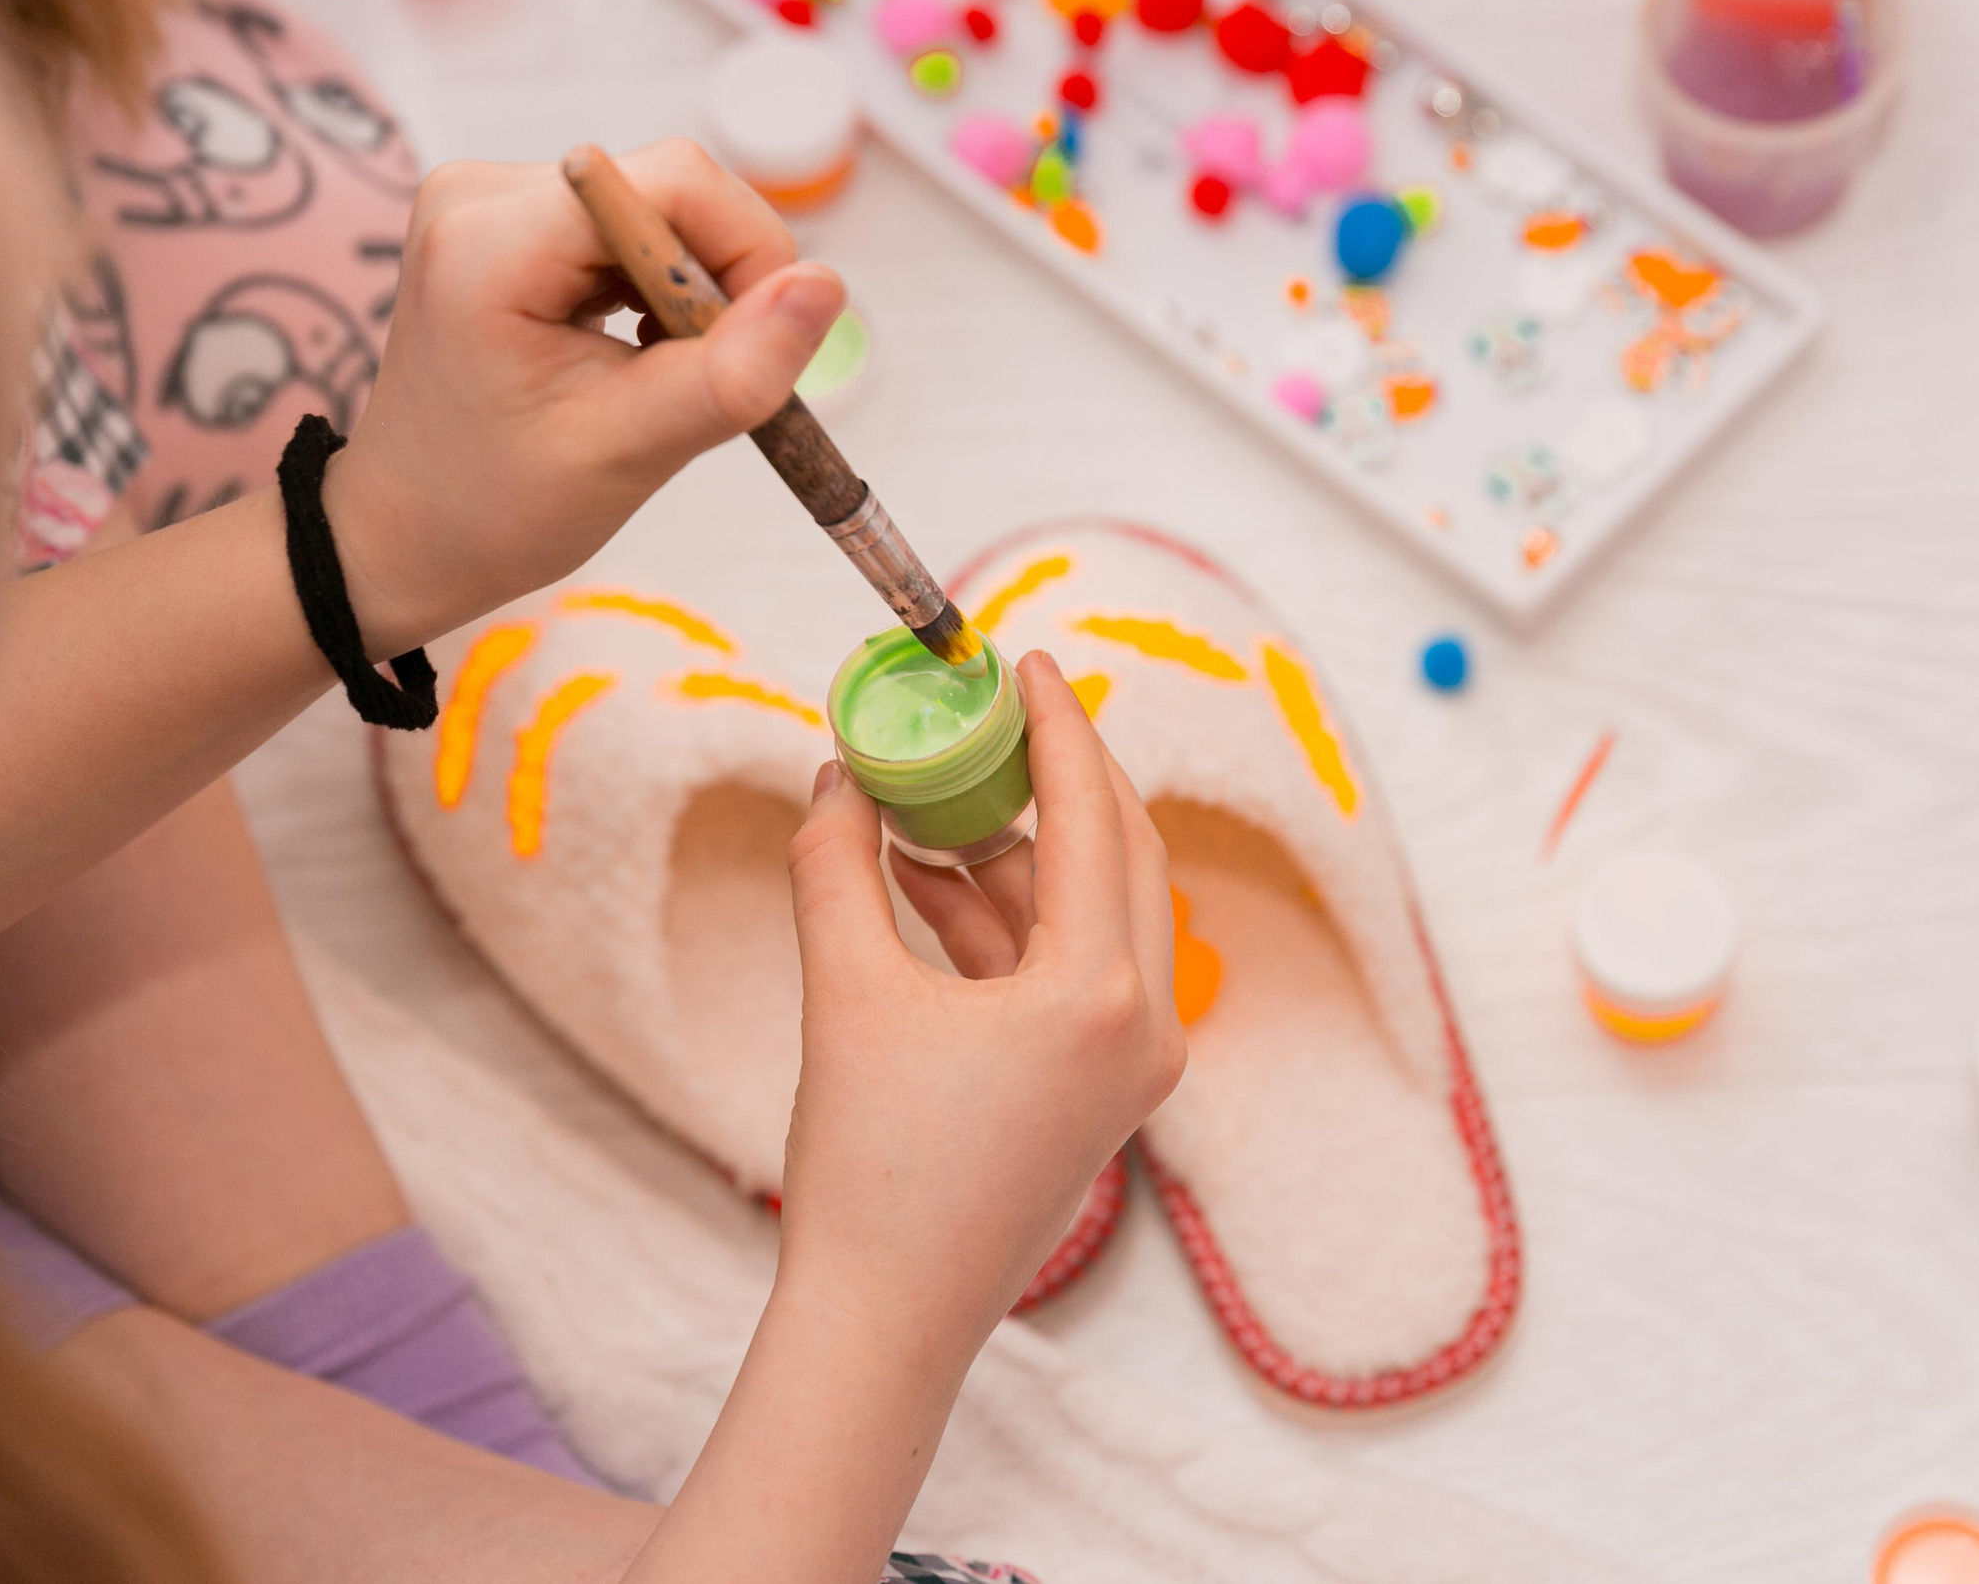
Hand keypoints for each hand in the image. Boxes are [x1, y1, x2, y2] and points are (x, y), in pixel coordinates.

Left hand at [326, 141, 845, 655]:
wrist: (402, 536)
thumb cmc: (495, 509)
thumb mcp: (628, 451)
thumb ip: (732, 370)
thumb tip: (829, 288)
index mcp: (491, 239)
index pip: (674, 182)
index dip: (748, 254)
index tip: (757, 352)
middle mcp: (480, 192)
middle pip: (670, 187)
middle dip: (718, 283)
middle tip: (701, 381)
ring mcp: (488, 200)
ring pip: (657, 208)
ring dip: (689, 291)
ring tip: (654, 377)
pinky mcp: (506, 220)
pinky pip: (626, 227)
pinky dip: (654, 290)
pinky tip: (628, 352)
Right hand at [778, 652, 1185, 1350]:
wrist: (887, 1319)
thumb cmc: (872, 1169)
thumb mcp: (846, 994)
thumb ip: (837, 866)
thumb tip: (833, 775)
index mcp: (1101, 994)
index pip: (1092, 818)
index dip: (1056, 727)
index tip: (1025, 660)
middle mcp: (1145, 1024)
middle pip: (1118, 852)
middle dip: (1051, 777)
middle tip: (992, 716)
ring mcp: (1132, 1064)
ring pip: (1091, 912)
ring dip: (1016, 852)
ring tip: (925, 801)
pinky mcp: (1102, 1089)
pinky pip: (1070, 968)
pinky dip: (1007, 920)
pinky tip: (927, 882)